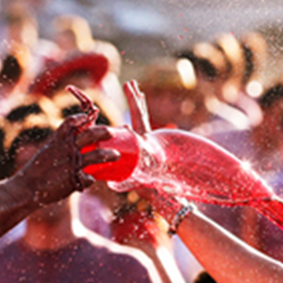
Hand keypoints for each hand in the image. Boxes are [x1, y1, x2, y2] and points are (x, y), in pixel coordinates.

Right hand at [16, 113, 114, 204]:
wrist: (27, 188)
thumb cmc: (36, 171)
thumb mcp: (46, 153)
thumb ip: (60, 149)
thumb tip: (73, 149)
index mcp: (58, 140)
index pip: (72, 122)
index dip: (81, 118)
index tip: (87, 117)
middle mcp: (67, 149)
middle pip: (91, 134)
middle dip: (104, 131)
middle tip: (111, 132)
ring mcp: (72, 164)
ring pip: (97, 155)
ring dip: (109, 154)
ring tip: (117, 155)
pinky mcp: (74, 180)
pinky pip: (89, 178)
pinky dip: (91, 179)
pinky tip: (92, 180)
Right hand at [124, 80, 186, 221]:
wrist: (167, 198)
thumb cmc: (158, 190)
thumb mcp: (144, 182)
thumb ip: (131, 181)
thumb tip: (115, 175)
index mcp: (147, 143)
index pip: (138, 118)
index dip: (134, 102)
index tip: (129, 86)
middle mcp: (148, 141)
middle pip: (141, 115)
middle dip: (136, 99)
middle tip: (132, 84)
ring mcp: (147, 146)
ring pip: (142, 122)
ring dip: (139, 108)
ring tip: (137, 93)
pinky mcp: (145, 154)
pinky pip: (138, 135)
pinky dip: (136, 125)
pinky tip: (128, 123)